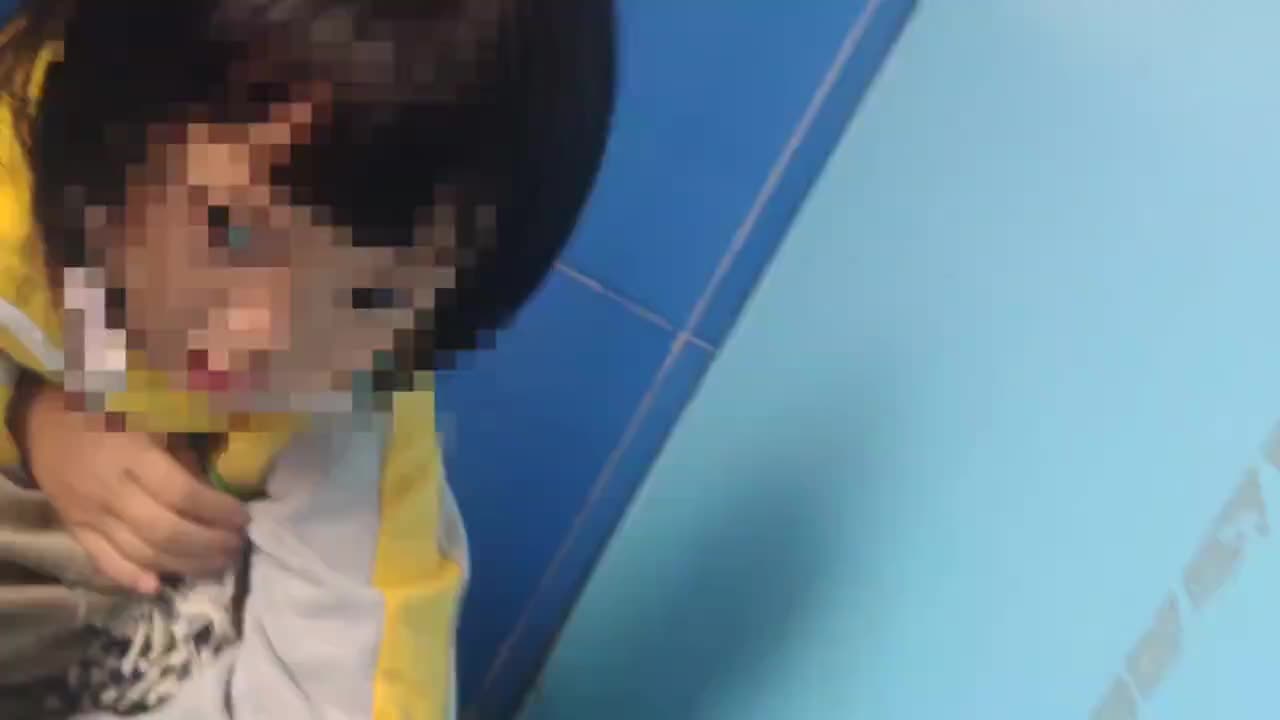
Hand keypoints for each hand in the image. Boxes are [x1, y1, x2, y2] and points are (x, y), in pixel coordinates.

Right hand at [20, 384, 249, 593]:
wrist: (44, 421)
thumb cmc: (111, 408)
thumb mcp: (155, 412)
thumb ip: (186, 449)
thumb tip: (216, 488)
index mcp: (130, 454)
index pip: (181, 494)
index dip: (217, 510)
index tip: (244, 517)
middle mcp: (108, 491)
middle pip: (164, 532)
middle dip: (208, 545)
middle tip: (237, 545)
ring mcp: (87, 516)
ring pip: (140, 555)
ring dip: (184, 565)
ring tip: (217, 564)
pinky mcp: (74, 531)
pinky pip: (103, 562)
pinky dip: (132, 579)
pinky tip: (160, 587)